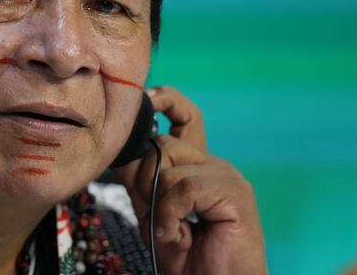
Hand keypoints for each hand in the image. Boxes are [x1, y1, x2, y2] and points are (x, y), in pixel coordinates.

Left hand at [114, 86, 266, 274]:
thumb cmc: (189, 259)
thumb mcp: (152, 214)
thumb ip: (139, 182)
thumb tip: (120, 150)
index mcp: (198, 167)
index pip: (185, 116)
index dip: (167, 101)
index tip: (148, 97)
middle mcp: (215, 165)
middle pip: (164, 144)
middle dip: (144, 178)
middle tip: (153, 213)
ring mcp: (228, 178)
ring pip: (169, 166)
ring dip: (158, 205)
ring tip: (172, 231)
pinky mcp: (236, 194)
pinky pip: (184, 187)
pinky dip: (171, 214)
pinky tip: (180, 234)